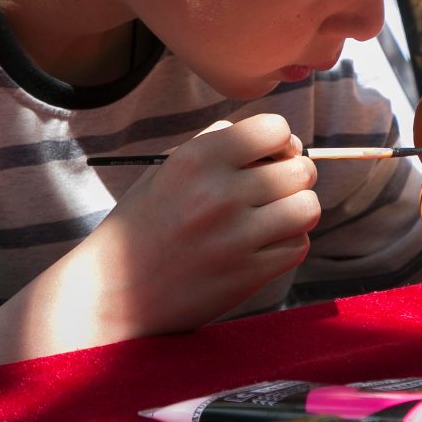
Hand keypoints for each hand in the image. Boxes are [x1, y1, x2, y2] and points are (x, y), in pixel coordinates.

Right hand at [82, 114, 321, 336]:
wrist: (113, 292)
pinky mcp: (247, 275)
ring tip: (273, 217)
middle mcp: (218, 193)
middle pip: (301, 169)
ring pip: (308, 207)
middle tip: (274, 189)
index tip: (269, 157)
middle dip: (294, 176)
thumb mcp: (168, 170)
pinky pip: (299, 246)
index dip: (281, 141)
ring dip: (297, 210)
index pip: (276, 128)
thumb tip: (280, 138)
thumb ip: (218, 146)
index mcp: (197, 158)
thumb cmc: (143, 224)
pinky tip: (263, 245)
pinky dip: (288, 243)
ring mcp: (236, 237)